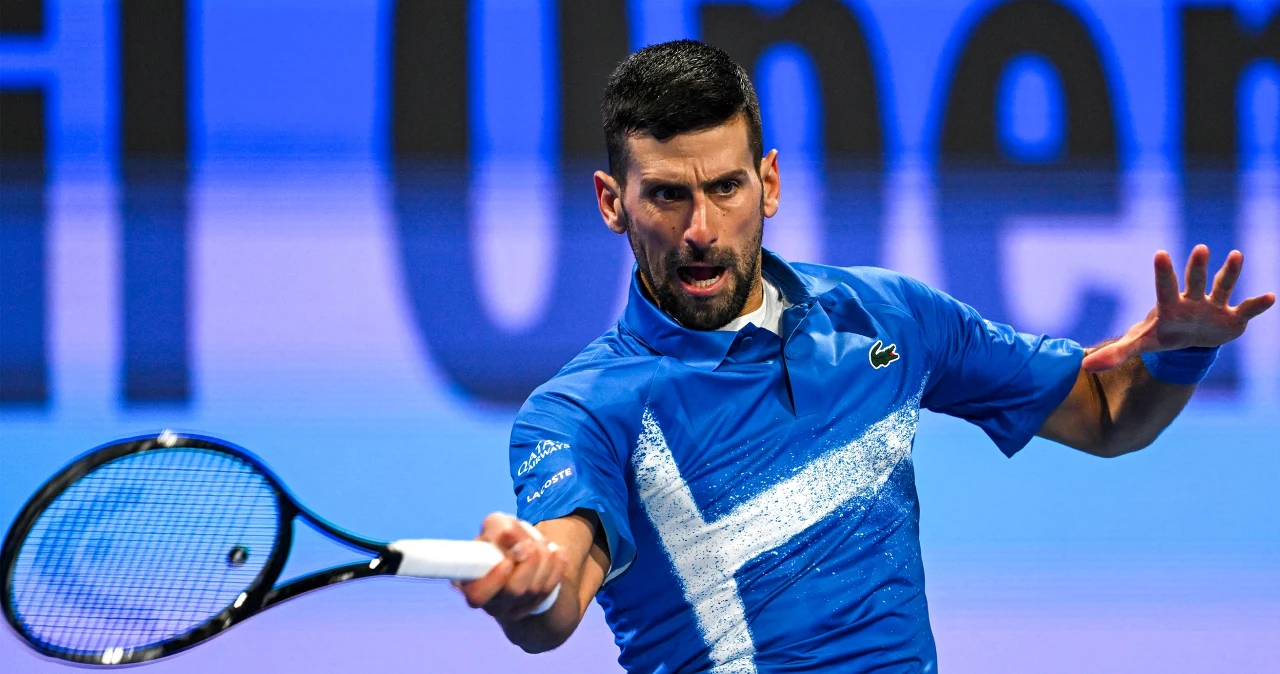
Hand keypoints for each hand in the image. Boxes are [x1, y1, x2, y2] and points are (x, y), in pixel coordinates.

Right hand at [456, 512, 566, 622]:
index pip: (477, 594)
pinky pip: (550, 589)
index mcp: (471, 583)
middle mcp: (491, 602)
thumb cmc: (499, 540)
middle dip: (528, 563)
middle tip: (530, 543)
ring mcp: (513, 607)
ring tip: (543, 543)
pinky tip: (558, 552)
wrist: (517, 553)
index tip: (507, 562)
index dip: (493, 580)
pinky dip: (557, 567)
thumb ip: (498, 528)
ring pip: (535, 590)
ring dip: (543, 561)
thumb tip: (510, 537)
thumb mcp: (494, 525)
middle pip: (514, 591)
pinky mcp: (533, 605)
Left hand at [1083, 245, 1275, 372]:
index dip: (1163, 272)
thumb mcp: (1140, 344)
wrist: (1188, 341)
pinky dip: (1258, 305)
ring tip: (1235, 255)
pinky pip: (1247, 310)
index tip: (1161, 252)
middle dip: (1197, 268)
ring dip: (1229, 273)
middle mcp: (1192, 301)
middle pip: (1194, 282)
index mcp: (1169, 306)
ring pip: (1222, 288)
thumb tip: (1085, 366)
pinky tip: (1270, 297)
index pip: (1164, 287)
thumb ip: (1115, 353)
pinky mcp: (1232, 318)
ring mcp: (1213, 307)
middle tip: (1200, 248)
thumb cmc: (1162, 336)